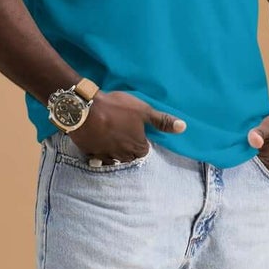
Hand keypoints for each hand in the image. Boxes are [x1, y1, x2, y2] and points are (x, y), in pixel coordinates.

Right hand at [69, 91, 184, 162]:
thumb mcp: (143, 111)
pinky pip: (97, 157)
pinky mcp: (90, 152)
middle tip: (125, 140)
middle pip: (129, 158)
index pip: (144, 152)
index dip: (142, 144)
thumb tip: (183, 128)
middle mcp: (123, 155)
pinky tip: (97, 145)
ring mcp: (105, 155)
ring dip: (115, 154)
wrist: (85, 109)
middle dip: (129, 152)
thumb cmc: (117, 108)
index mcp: (137, 146)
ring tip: (112, 143)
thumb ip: (162, 121)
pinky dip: (99, 153)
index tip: (138, 137)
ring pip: (113, 160)